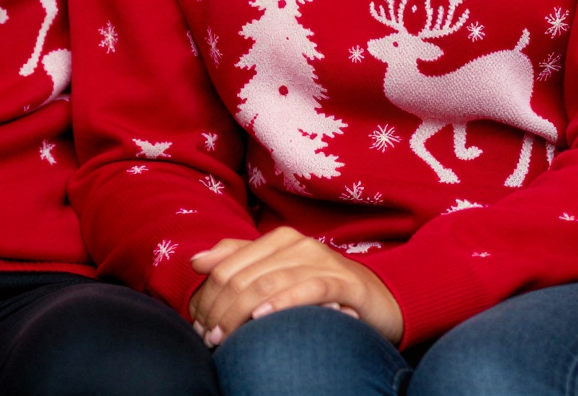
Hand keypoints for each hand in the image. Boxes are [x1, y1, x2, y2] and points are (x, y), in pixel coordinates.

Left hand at [189, 229, 402, 346]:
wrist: (380, 298)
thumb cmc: (322, 289)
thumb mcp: (278, 273)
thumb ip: (238, 262)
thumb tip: (196, 260)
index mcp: (276, 239)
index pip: (227, 265)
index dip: (207, 296)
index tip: (198, 325)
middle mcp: (296, 244)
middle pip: (243, 276)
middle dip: (220, 309)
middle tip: (209, 337)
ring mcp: (319, 260)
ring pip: (267, 282)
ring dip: (240, 313)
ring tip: (225, 337)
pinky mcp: (342, 281)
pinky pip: (307, 289)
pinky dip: (282, 302)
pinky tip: (263, 318)